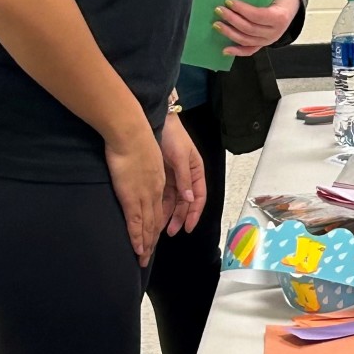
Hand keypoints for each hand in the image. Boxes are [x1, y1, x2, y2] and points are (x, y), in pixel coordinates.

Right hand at [106, 127, 168, 263]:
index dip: (158, 223)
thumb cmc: (135, 138)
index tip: (155, 235)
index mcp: (159, 180)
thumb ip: (147, 167)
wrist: (130, 132)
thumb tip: (142, 172)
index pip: (161, 207)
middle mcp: (155, 190)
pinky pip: (137, 222)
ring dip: (146, 244)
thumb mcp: (147, 153)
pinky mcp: (132, 196)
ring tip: (143, 259)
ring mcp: (145, 194)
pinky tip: (138, 248)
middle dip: (152, 240)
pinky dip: (137, 237)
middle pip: (156, 220)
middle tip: (147, 257)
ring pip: (148, 225)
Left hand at [160, 113, 206, 236]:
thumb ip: (185, 178)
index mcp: (196, 171)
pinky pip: (162, 195)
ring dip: (168, 214)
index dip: (194, 213)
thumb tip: (190, 198)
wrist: (155, 121)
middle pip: (185, 202)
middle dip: (180, 218)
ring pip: (173, 201)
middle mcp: (186, 176)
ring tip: (160, 228)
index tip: (188, 227)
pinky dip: (159, 206)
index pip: (199, 197)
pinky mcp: (161, 176)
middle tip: (171, 232)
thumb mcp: (181, 156)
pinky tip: (154, 215)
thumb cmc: (173, 135)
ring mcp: (174, 177)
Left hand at [214, 0, 299, 57]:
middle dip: (232, 19)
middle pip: (249, 28)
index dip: (242, 9)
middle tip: (219, 10)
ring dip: (230, 33)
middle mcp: (275, 32)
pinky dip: (237, 51)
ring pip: (246, 40)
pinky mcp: (263, 45)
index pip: (257, 15)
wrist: (290, 7)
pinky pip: (249, 50)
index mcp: (280, 17)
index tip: (229, 1)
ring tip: (217, 24)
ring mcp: (268, 41)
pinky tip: (225, 50)